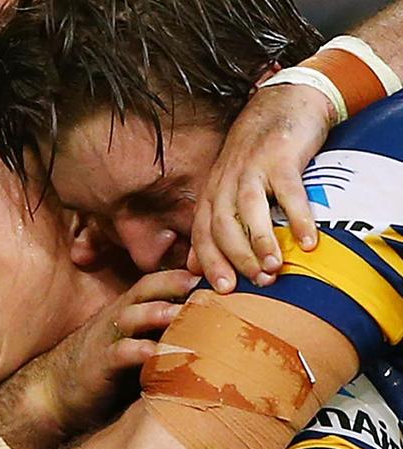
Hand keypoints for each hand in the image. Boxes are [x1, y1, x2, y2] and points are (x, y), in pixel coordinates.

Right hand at [43, 270, 198, 431]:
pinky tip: (154, 353)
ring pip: (131, 317)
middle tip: (201, 283)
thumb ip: (160, 332)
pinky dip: (136, 351)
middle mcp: (118, 318)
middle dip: (172, 283)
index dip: (180, 275)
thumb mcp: (133, 342)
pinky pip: (118, 354)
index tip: (211, 272)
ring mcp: (107, 339)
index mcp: (128, 310)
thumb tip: (205, 327)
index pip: (154, 283)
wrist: (57, 387)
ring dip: (156, 313)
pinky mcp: (99, 364)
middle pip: (145, 291)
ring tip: (179, 313)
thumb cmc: (106, 364)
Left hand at [189, 84, 332, 292]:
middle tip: (255, 283)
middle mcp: (227, 181)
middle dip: (236, 257)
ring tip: (274, 269)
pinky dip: (298, 217)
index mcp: (213, 192)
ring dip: (261, 241)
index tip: (222, 290)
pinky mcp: (281, 157)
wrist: (281, 103)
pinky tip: (309, 241)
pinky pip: (289, 191)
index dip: (210, 262)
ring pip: (249, 209)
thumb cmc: (256, 155)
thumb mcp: (228, 188)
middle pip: (223, 224)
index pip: (203, 233)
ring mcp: (252, 167)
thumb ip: (214, 226)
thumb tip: (195, 266)